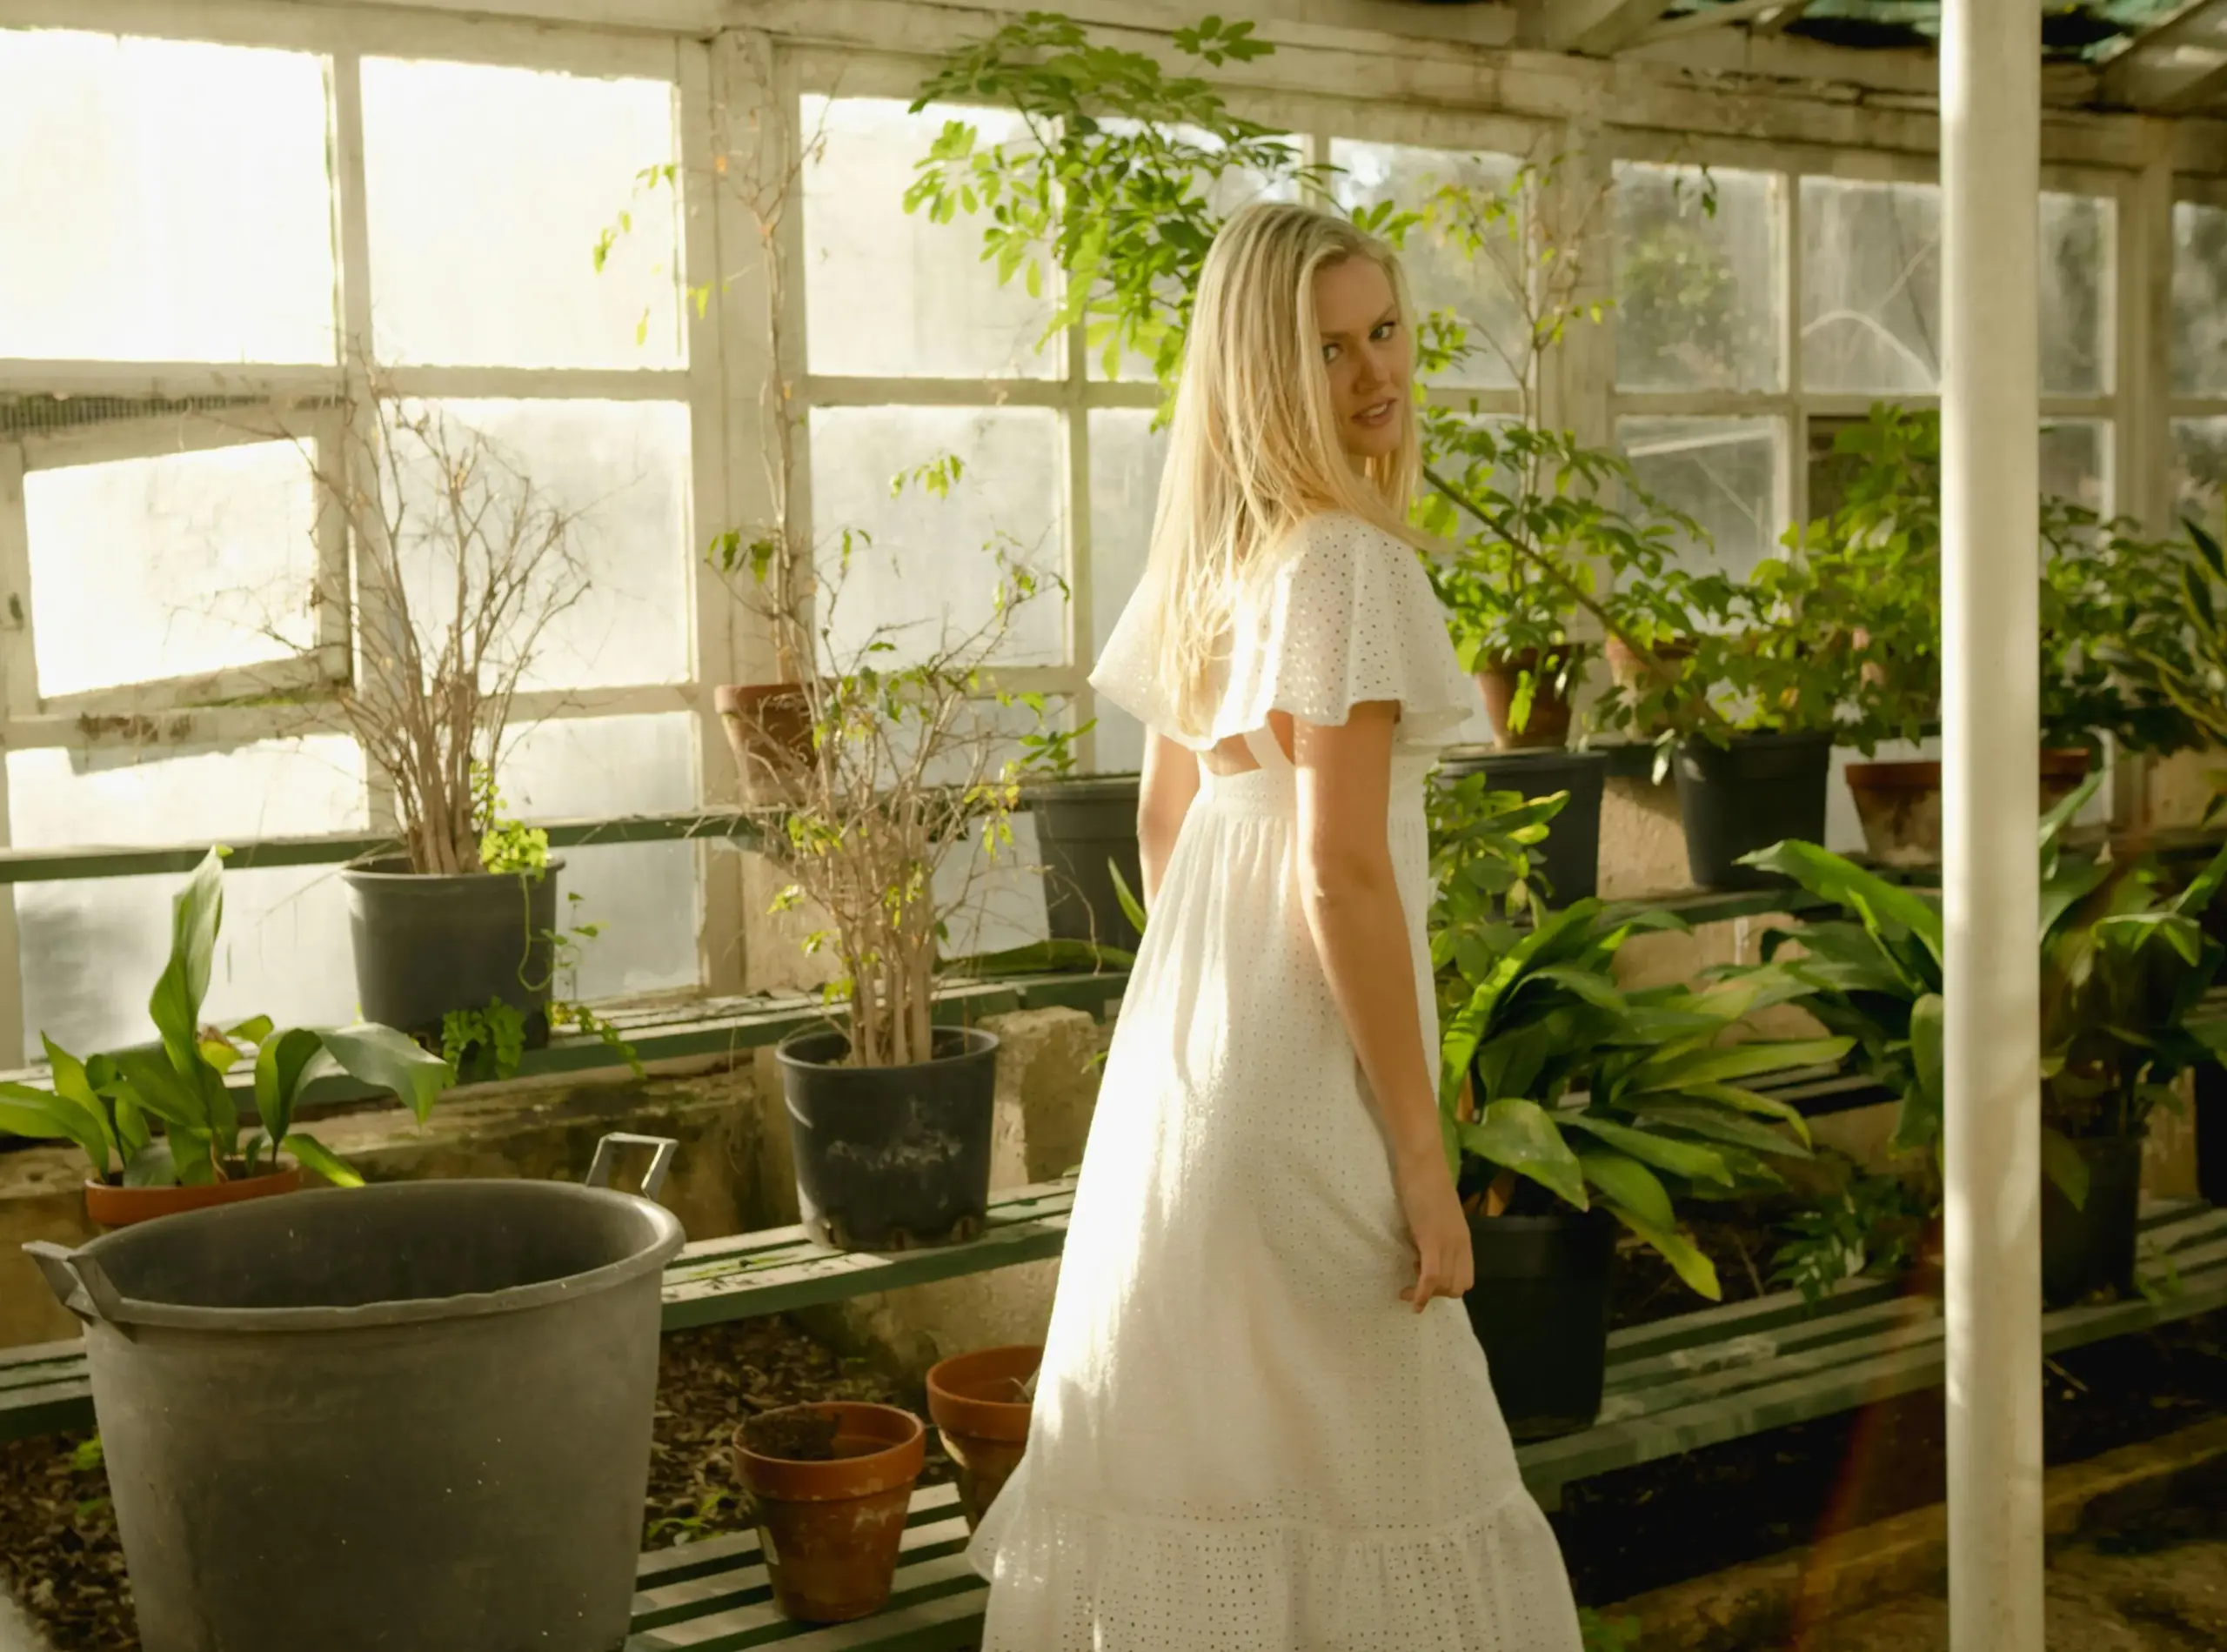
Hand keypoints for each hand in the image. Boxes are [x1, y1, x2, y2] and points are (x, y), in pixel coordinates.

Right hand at [1394, 1152, 1473, 1313]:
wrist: (1422, 1163)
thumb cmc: (1425, 1182)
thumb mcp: (1436, 1215)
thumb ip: (1436, 1233)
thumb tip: (1422, 1249)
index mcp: (1463, 1239)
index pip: (1465, 1279)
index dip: (1446, 1287)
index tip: (1425, 1279)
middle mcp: (1460, 1245)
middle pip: (1457, 1287)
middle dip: (1436, 1294)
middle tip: (1415, 1282)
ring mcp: (1448, 1243)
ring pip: (1445, 1286)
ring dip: (1426, 1293)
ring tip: (1408, 1284)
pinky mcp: (1432, 1239)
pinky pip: (1431, 1277)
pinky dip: (1422, 1294)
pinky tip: (1413, 1301)